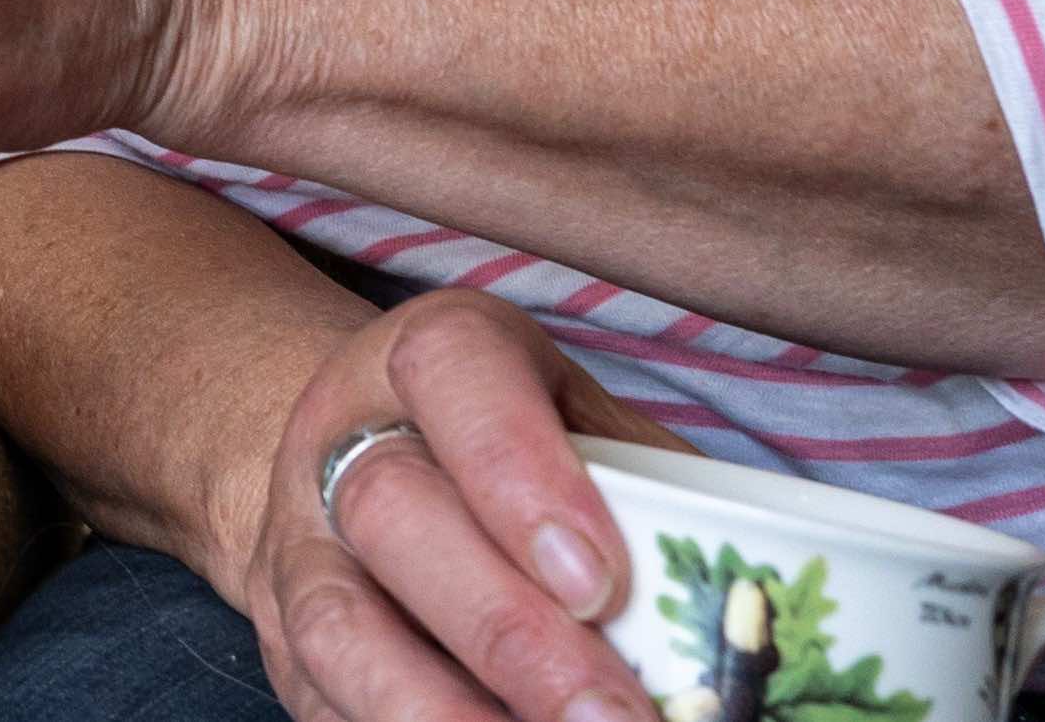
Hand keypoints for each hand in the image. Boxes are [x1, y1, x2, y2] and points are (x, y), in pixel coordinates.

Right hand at [221, 290, 687, 721]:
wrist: (354, 460)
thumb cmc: (511, 448)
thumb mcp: (580, 425)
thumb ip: (649, 491)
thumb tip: (760, 601)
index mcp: (426, 360)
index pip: (454, 374)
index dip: (521, 472)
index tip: (602, 582)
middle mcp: (344, 439)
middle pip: (393, 512)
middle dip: (508, 630)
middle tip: (613, 717)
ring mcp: (300, 548)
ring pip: (337, 623)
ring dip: (441, 713)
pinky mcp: (284, 646)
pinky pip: (328, 706)